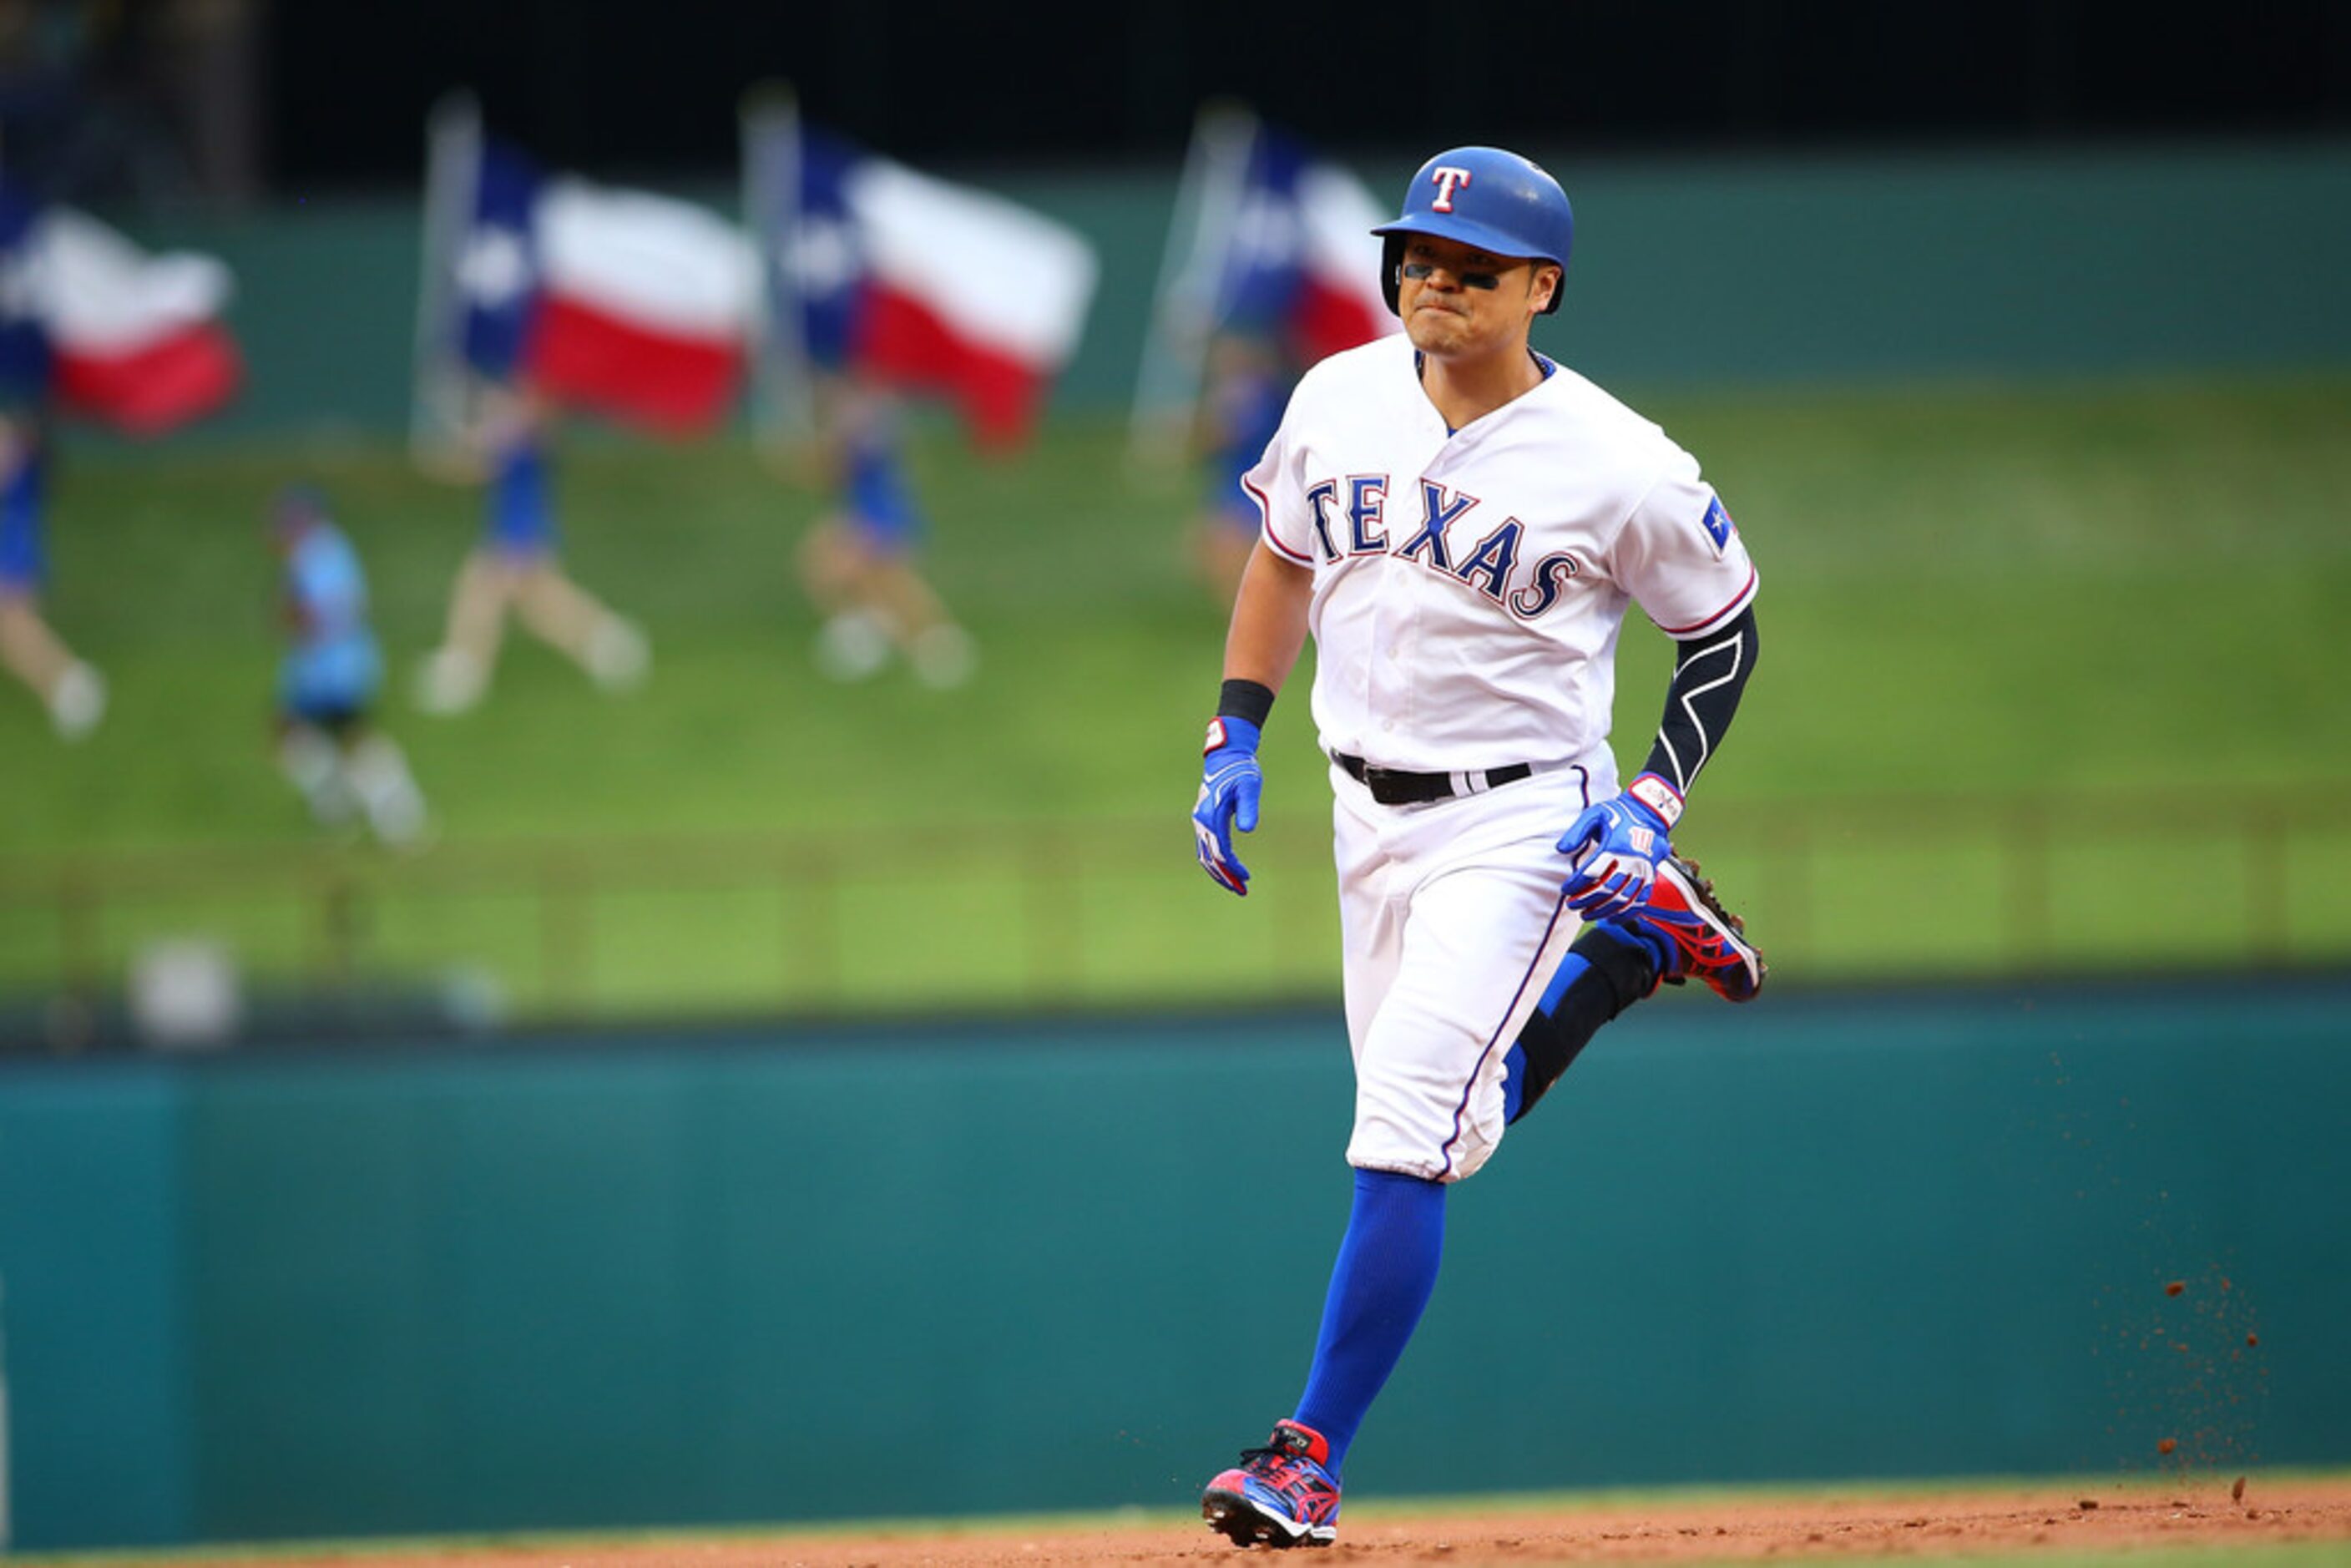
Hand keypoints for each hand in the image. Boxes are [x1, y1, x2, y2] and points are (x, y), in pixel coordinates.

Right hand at [1193, 716, 1262, 895]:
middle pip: (1210, 858)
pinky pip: (1206, 847)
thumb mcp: (1249, 787)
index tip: (1247, 878)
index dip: (1233, 868)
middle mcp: (1201, 821)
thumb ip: (1248, 808)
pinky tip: (1228, 867)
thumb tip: (1247, 830)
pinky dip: (1215, 860)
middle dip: (1225, 876)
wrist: (1226, 756)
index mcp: (1210, 816)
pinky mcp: (1203, 820)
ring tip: (1236, 885)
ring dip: (1219, 871)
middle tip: (1242, 891)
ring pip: (1205, 855)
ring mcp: (1200, 821)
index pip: (1220, 851)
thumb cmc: (1240, 770)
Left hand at [1556, 783, 1675, 920]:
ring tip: (1586, 914)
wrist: (1650, 814)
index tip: (1565, 890)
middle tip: (1571, 905)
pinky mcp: (1651, 878)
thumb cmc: (1618, 814)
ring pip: (1623, 899)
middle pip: (1606, 889)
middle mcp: (1632, 860)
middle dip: (1586, 900)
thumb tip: (1560, 849)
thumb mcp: (1594, 814)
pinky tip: (1611, 919)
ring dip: (1603, 910)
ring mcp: (1643, 871)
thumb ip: (1576, 831)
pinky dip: (1625, 914)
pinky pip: (1640, 902)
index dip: (1576, 884)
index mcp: (1617, 845)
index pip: (1592, 872)